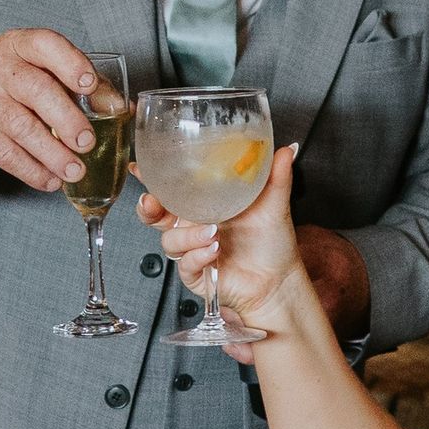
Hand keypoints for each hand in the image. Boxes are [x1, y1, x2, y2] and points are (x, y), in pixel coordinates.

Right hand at [0, 29, 97, 191]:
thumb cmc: (17, 85)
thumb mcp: (45, 73)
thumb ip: (84, 86)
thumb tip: (124, 108)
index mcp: (22, 45)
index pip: (46, 45)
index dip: (70, 63)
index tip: (90, 85)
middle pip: (36, 90)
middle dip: (66, 119)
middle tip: (87, 142)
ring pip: (21, 127)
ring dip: (53, 154)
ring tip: (76, 171)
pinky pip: (5, 153)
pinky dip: (32, 171)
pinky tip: (51, 180)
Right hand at [142, 145, 314, 332]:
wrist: (278, 280)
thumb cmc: (272, 243)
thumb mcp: (274, 204)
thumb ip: (276, 175)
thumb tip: (287, 148)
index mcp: (205, 205)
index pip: (172, 189)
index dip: (153, 178)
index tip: (140, 167)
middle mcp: (194, 226)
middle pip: (156, 215)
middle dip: (148, 208)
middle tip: (153, 203)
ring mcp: (193, 249)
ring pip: (170, 240)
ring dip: (188, 235)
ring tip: (212, 233)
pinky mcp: (197, 273)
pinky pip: (186, 264)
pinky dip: (198, 256)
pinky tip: (213, 251)